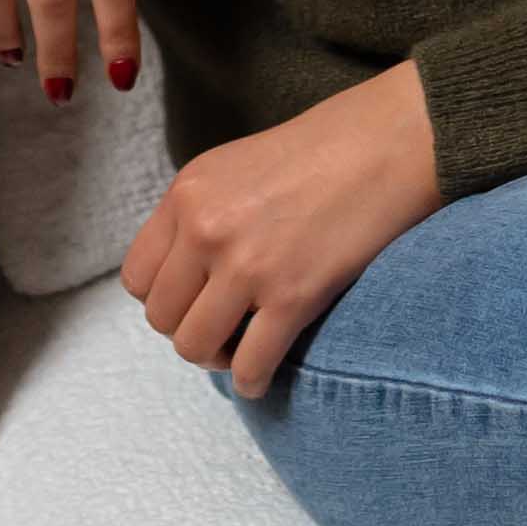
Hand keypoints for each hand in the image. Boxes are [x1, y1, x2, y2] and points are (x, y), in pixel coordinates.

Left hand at [121, 60, 439, 396]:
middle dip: (188, 331)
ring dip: (216, 360)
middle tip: (221, 329)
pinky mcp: (293, 296)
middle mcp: (206, 230)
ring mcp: (247, 266)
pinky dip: (251, 381)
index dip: (163, 299)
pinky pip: (250, 364)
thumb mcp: (233, 168)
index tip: (192, 301)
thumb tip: (186, 275)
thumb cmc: (322, 152)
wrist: (388, 144)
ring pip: (196, 347)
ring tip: (239, 353)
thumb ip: (200, 215)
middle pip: (162, 318)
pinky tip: (260, 378)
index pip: (138, 277)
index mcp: (187, 196)